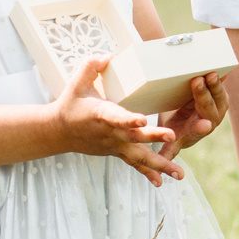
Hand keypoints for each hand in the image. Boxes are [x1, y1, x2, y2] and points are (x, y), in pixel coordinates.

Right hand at [51, 56, 182, 187]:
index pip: (116, 116)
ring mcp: (114, 145)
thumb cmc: (70, 104)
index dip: (128, 119)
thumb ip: (92, 66)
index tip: (143, 120)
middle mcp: (109, 132)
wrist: (59, 131)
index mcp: (100, 114)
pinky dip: (147, 173)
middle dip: (154, 137)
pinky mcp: (117, 152)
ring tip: (179, 174)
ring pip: (139, 156)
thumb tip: (110, 55)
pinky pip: (134, 164)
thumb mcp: (77, 81)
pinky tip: (161, 182)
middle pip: (134, 137)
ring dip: (160, 165)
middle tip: (172, 136)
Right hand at [156, 69, 227, 158]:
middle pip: (208, 108)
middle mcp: (209, 121)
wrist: (187, 119)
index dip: (201, 128)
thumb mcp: (170, 141)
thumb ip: (167, 153)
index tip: (204, 125)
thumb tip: (160, 170)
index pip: (198, 131)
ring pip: (218, 97)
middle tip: (197, 82)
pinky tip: (223, 67)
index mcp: (195, 132)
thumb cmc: (176, 130)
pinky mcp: (220, 97)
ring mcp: (217, 108)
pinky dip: (222, 77)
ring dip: (215, 85)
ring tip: (211, 73)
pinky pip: (221, 86)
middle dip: (204, 95)